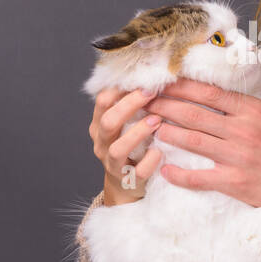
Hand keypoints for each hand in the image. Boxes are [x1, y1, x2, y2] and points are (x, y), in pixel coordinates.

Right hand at [89, 86, 163, 205]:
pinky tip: (160, 151)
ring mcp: (113, 164)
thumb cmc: (131, 147)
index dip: (121, 88)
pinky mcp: (129, 181)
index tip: (143, 79)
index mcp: (100, 125)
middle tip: (151, 93)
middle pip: (108, 121)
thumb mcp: (125, 125)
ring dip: (138, 133)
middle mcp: (102, 143)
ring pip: (118, 148)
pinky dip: (150, 161)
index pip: (102, 101)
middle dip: (129, 105)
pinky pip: (138, 172)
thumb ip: (132, 105)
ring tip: (157, 121)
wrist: (126, 186)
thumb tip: (151, 76)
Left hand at [144, 78, 260, 206]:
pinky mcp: (234, 181)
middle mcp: (241, 130)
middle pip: (193, 113)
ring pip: (192, 140)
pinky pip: (200, 177)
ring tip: (148, 127)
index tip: (164, 82)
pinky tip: (164, 171)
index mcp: (253, 111)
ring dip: (167, 133)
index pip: (210, 93)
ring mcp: (236, 156)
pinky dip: (179, 175)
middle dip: (165, 106)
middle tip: (144, 102)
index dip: (182, 86)